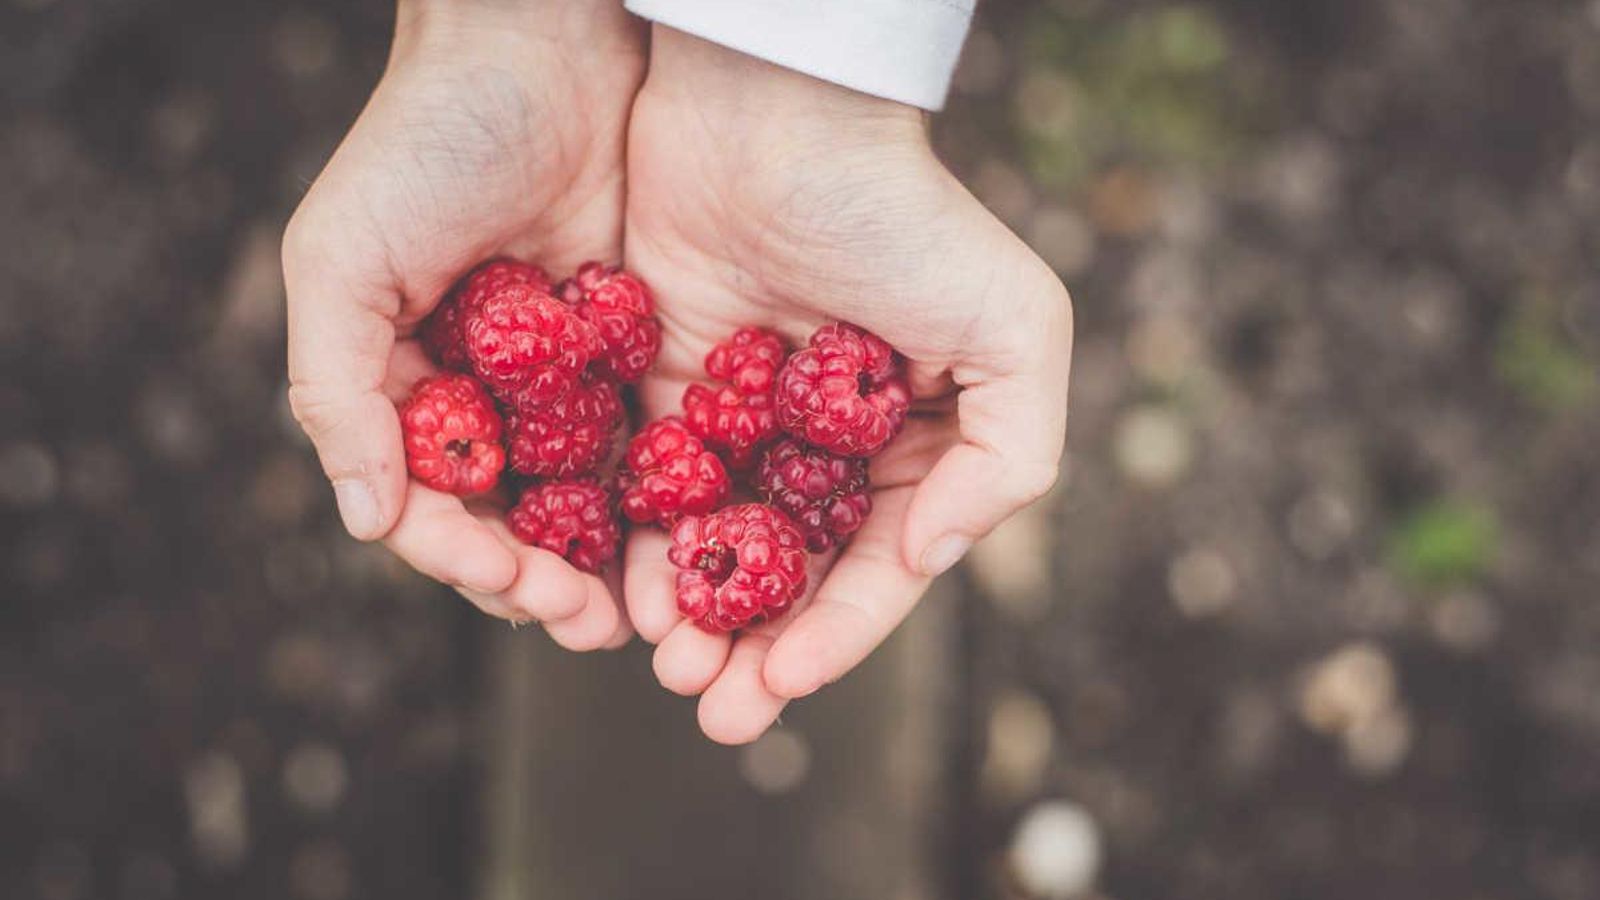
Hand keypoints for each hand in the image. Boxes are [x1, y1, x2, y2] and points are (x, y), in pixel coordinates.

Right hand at [283, 0, 643, 647]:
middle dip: (545, 582)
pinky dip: (667, 495)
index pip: (428, 505)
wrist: (544, 45)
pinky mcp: (635, 351)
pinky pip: (651, 440)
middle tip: (594, 625)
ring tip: (647, 612)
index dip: (466, 557)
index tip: (518, 586)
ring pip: (585, 498)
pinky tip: (699, 535)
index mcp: (404, 388)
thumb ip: (336, 389)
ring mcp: (562, 382)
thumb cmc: (425, 142)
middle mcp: (483, 397)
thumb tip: (364, 520)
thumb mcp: (342, 258)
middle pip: (512, 521)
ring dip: (609, 562)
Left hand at [621, 28, 1073, 742]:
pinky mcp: (663, 392)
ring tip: (669, 668)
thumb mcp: (1015, 328)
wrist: (771, 117)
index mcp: (911, 444)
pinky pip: (647, 493)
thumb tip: (927, 559)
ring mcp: (742, 423)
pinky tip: (624, 595)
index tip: (784, 686)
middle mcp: (825, 447)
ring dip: (692, 620)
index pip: (875, 568)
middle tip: (715, 710)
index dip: (835, 637)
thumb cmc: (903, 217)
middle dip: (755, 652)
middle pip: (788, 578)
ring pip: (713, 550)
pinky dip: (638, 550)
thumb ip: (1012, 458)